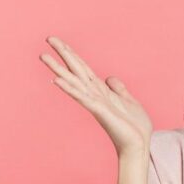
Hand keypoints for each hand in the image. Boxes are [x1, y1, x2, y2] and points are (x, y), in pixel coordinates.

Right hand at [39, 35, 152, 156]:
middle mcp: (94, 95)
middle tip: (48, 38)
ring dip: (58, 68)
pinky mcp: (99, 111)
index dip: (72, 54)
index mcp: (101, 91)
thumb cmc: (135, 127)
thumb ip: (119, 89)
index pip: (84, 68)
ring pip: (73, 81)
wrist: (139, 145)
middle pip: (76, 70)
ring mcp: (95, 103)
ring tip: (43, 56)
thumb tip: (109, 78)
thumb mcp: (129, 102)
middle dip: (63, 54)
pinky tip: (56, 80)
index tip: (59, 42)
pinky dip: (69, 88)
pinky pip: (82, 97)